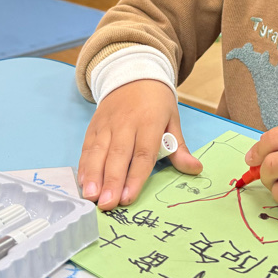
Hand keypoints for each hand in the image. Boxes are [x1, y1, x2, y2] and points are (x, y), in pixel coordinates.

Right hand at [79, 80, 202, 210]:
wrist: (133, 73)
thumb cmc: (156, 101)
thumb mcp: (172, 119)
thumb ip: (179, 148)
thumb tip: (195, 169)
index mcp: (149, 122)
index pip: (142, 153)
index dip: (135, 177)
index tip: (128, 198)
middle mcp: (126, 124)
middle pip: (118, 155)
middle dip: (111, 182)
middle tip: (107, 204)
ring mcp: (107, 124)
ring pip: (99, 152)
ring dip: (93, 175)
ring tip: (90, 196)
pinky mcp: (94, 125)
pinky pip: (87, 146)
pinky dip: (84, 164)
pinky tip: (82, 181)